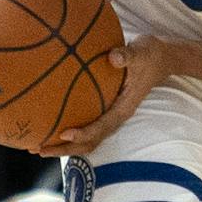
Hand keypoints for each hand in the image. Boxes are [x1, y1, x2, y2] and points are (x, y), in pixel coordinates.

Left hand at [38, 39, 166, 156]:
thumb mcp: (142, 52)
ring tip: (38, 146)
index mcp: (124, 107)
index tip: (64, 134)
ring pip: (88, 139)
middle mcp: (116, 116)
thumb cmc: (150, 55)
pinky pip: (86, 126)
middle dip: (66, 149)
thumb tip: (113, 57)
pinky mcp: (106, 110)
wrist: (162, 58)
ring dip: (64, 146)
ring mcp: (111, 115)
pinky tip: (48, 126)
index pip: (103, 126)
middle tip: (40, 149)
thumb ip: (127, 55)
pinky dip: (68, 132)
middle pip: (91, 142)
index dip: (84, 133)